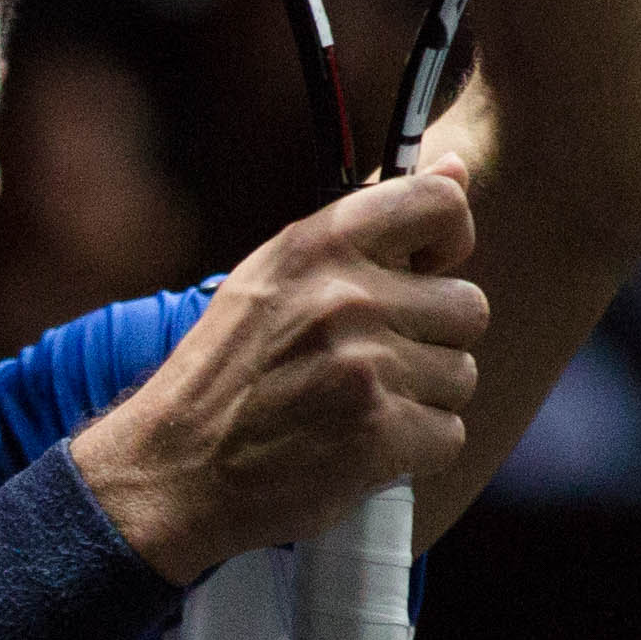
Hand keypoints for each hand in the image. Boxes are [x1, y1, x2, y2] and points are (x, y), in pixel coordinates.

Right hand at [74, 156, 491, 579]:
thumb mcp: (277, 276)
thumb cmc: (227, 374)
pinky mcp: (377, 435)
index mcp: (319, 244)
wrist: (172, 472)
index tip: (422, 275)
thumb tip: (457, 167)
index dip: (449, 242)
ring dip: (422, 399)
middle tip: (372, 365)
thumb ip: (368, 226)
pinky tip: (362, 447)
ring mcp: (364, 367)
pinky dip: (415, 451)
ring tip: (358, 408)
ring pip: (461, 375)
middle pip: (467, 307)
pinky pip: (448, 434)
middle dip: (432, 341)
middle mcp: (346, 296)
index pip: (442, 203)